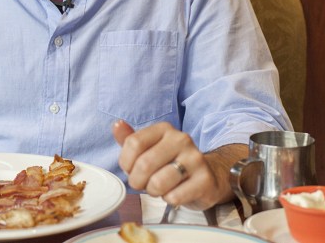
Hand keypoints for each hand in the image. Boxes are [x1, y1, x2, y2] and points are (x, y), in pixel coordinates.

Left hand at [112, 120, 238, 209]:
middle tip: (143, 184)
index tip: (130, 169)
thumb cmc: (171, 163)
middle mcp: (181, 139)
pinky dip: (169, 199)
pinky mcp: (204, 180)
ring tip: (159, 188)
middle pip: (144, 164)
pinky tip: (175, 193)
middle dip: (137, 181)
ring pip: (158, 182)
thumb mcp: (149, 148)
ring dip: (153, 191)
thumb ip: (130, 139)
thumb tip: (117, 124)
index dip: (126, 162)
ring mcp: (195, 159)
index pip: (134, 143)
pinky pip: (174, 196)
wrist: (207, 177)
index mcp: (164, 129)